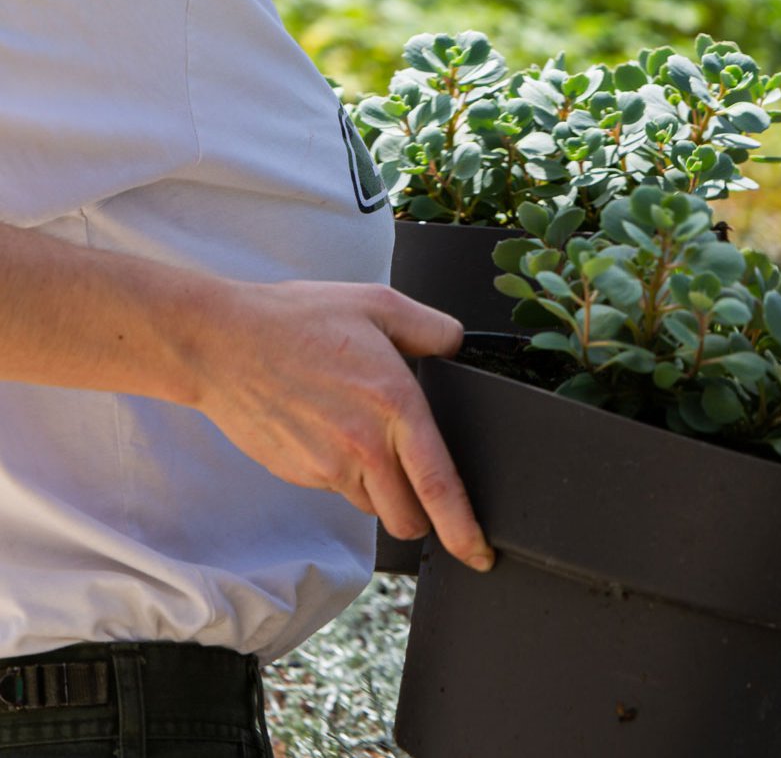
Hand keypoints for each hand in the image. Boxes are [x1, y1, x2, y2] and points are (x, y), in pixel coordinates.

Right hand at [191, 279, 493, 572]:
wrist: (220, 344)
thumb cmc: (295, 321)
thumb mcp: (377, 306)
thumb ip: (431, 329)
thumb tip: (457, 346)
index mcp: (395, 405)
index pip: (440, 486)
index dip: (465, 530)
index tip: (481, 554)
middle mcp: (365, 446)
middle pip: (409, 518)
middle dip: (424, 517)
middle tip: (424, 491)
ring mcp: (328, 466)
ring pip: (375, 507)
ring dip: (384, 492)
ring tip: (368, 442)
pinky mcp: (300, 474)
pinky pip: (339, 489)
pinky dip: (348, 475)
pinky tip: (333, 434)